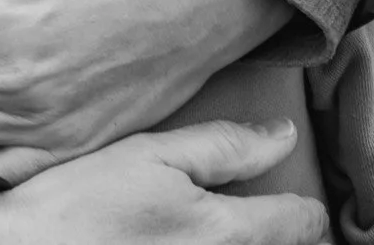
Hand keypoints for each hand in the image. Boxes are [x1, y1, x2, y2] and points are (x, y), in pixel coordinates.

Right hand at [0, 119, 327, 244]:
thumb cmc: (70, 203)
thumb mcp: (147, 153)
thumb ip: (222, 146)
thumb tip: (282, 138)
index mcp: (224, 231)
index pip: (302, 222)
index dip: (298, 201)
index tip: (283, 194)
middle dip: (270, 230)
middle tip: (237, 209)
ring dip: (237, 243)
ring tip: (188, 227)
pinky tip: (160, 242)